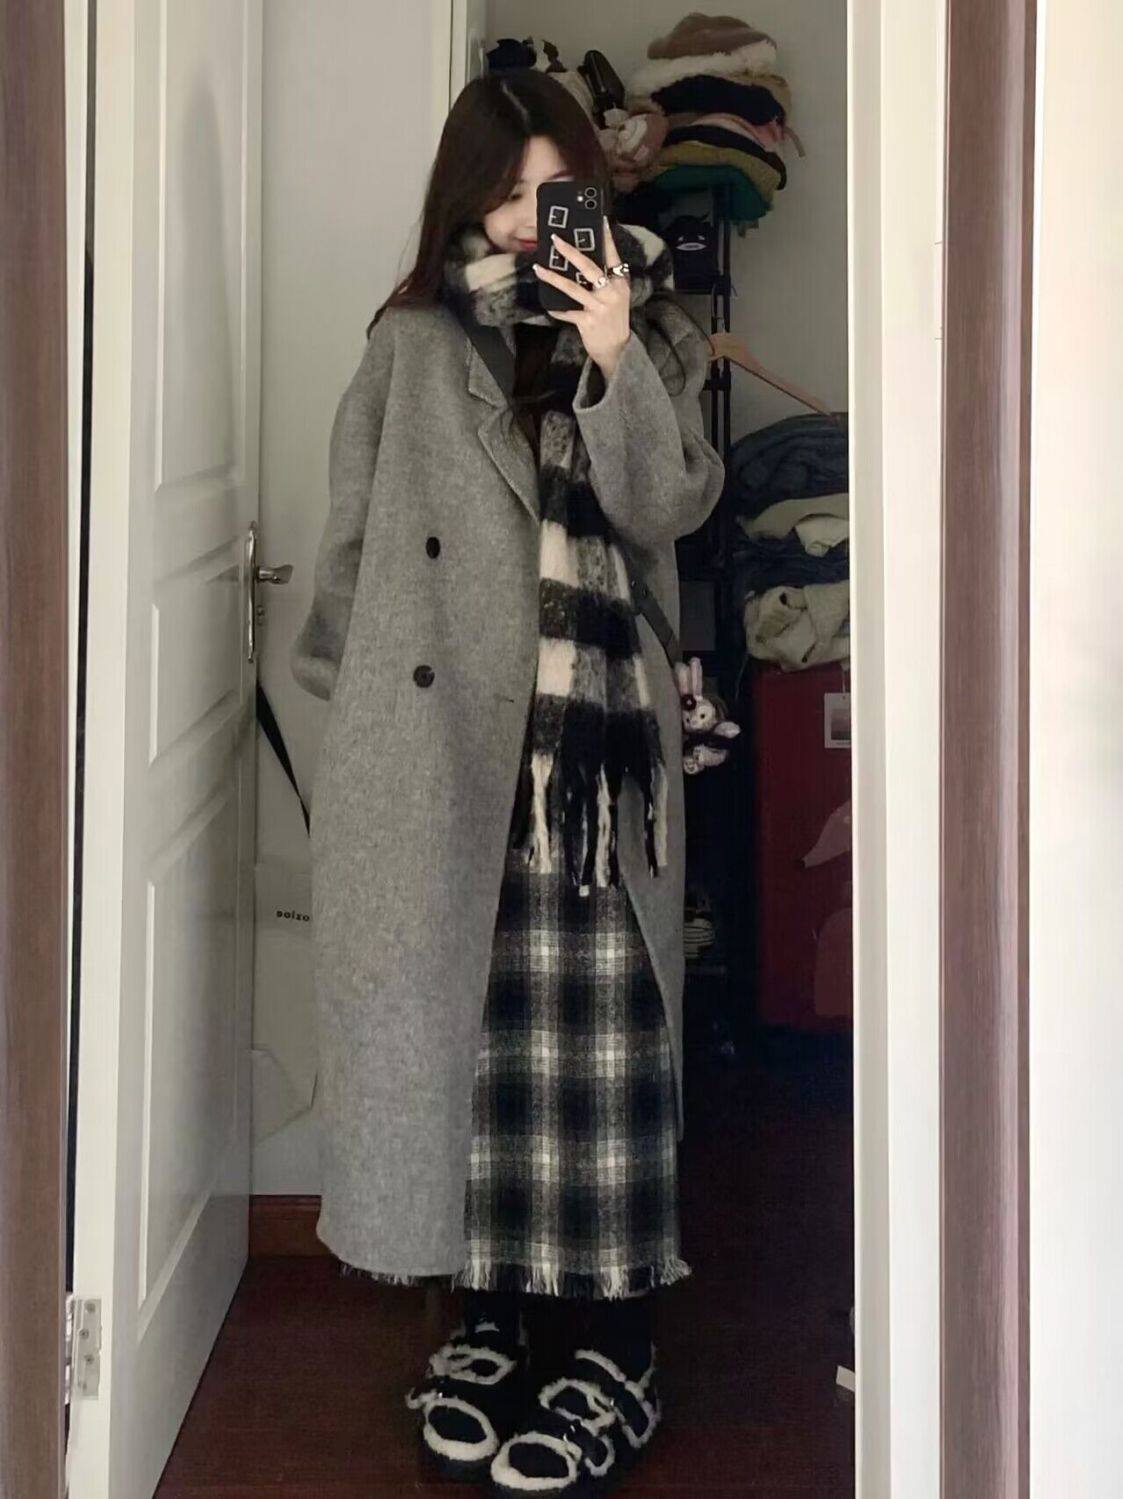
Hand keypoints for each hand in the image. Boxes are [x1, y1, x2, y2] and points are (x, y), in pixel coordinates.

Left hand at [532, 218, 630, 379]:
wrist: (618, 350)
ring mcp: (599, 307)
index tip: (601, 220)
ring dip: (553, 277)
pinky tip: (549, 307)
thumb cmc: (614, 320)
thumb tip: (586, 262)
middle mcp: (611, 292)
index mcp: (620, 282)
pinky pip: (568, 312)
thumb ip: (608, 280)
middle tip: (554, 240)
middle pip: (588, 267)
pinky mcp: (588, 321)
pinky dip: (557, 310)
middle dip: (570, 252)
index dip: (606, 237)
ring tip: (538, 268)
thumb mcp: (618, 297)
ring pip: (572, 288)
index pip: (612, 255)